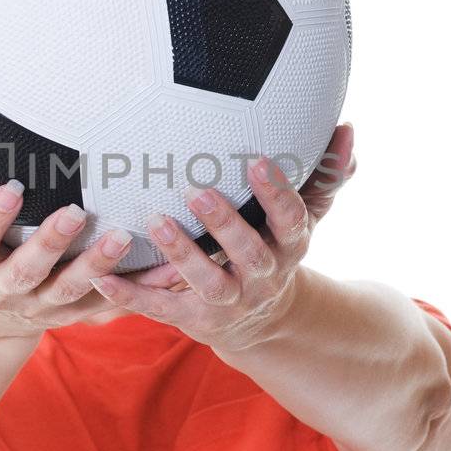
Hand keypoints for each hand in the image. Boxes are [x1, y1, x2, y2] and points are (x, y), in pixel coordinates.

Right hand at [0, 144, 130, 337]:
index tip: (11, 189)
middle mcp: (4, 293)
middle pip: (28, 273)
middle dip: (51, 245)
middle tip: (77, 211)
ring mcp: (42, 308)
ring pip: (72, 292)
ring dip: (98, 267)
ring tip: (126, 237)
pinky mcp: (74, 314)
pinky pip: (108, 304)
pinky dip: (138, 292)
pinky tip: (169, 272)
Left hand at [88, 124, 356, 350]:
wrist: (262, 320)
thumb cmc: (274, 248)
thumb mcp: (302, 218)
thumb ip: (323, 176)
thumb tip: (347, 129)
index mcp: (289, 247)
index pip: (291, 220)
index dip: (277, 194)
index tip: (259, 161)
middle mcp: (262, 277)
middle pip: (249, 254)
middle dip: (225, 224)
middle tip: (197, 189)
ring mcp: (228, 303)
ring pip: (208, 283)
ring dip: (182, 255)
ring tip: (155, 222)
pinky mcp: (193, 321)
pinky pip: (161, 309)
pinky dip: (130, 296)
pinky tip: (103, 275)